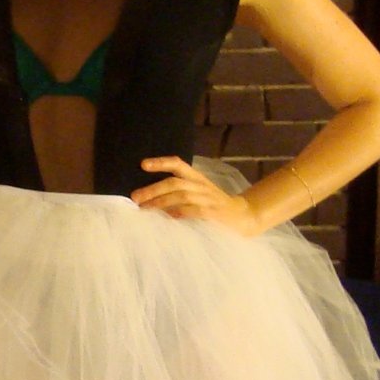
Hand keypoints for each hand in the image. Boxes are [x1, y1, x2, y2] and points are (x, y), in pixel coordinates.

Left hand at [130, 157, 260, 235]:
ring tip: (144, 209)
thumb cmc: (215, 207)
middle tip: (134, 197)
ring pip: (181, 196)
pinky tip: (167, 217)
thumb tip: (149, 200)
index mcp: (197, 178)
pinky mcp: (213, 213)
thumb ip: (178, 194)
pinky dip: (178, 213)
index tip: (142, 164)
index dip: (161, 162)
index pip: (178, 164)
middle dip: (152, 189)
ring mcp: (208, 199)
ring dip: (160, 202)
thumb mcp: (199, 194)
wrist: (244, 217)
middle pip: (174, 182)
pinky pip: (193, 210)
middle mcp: (201, 186)